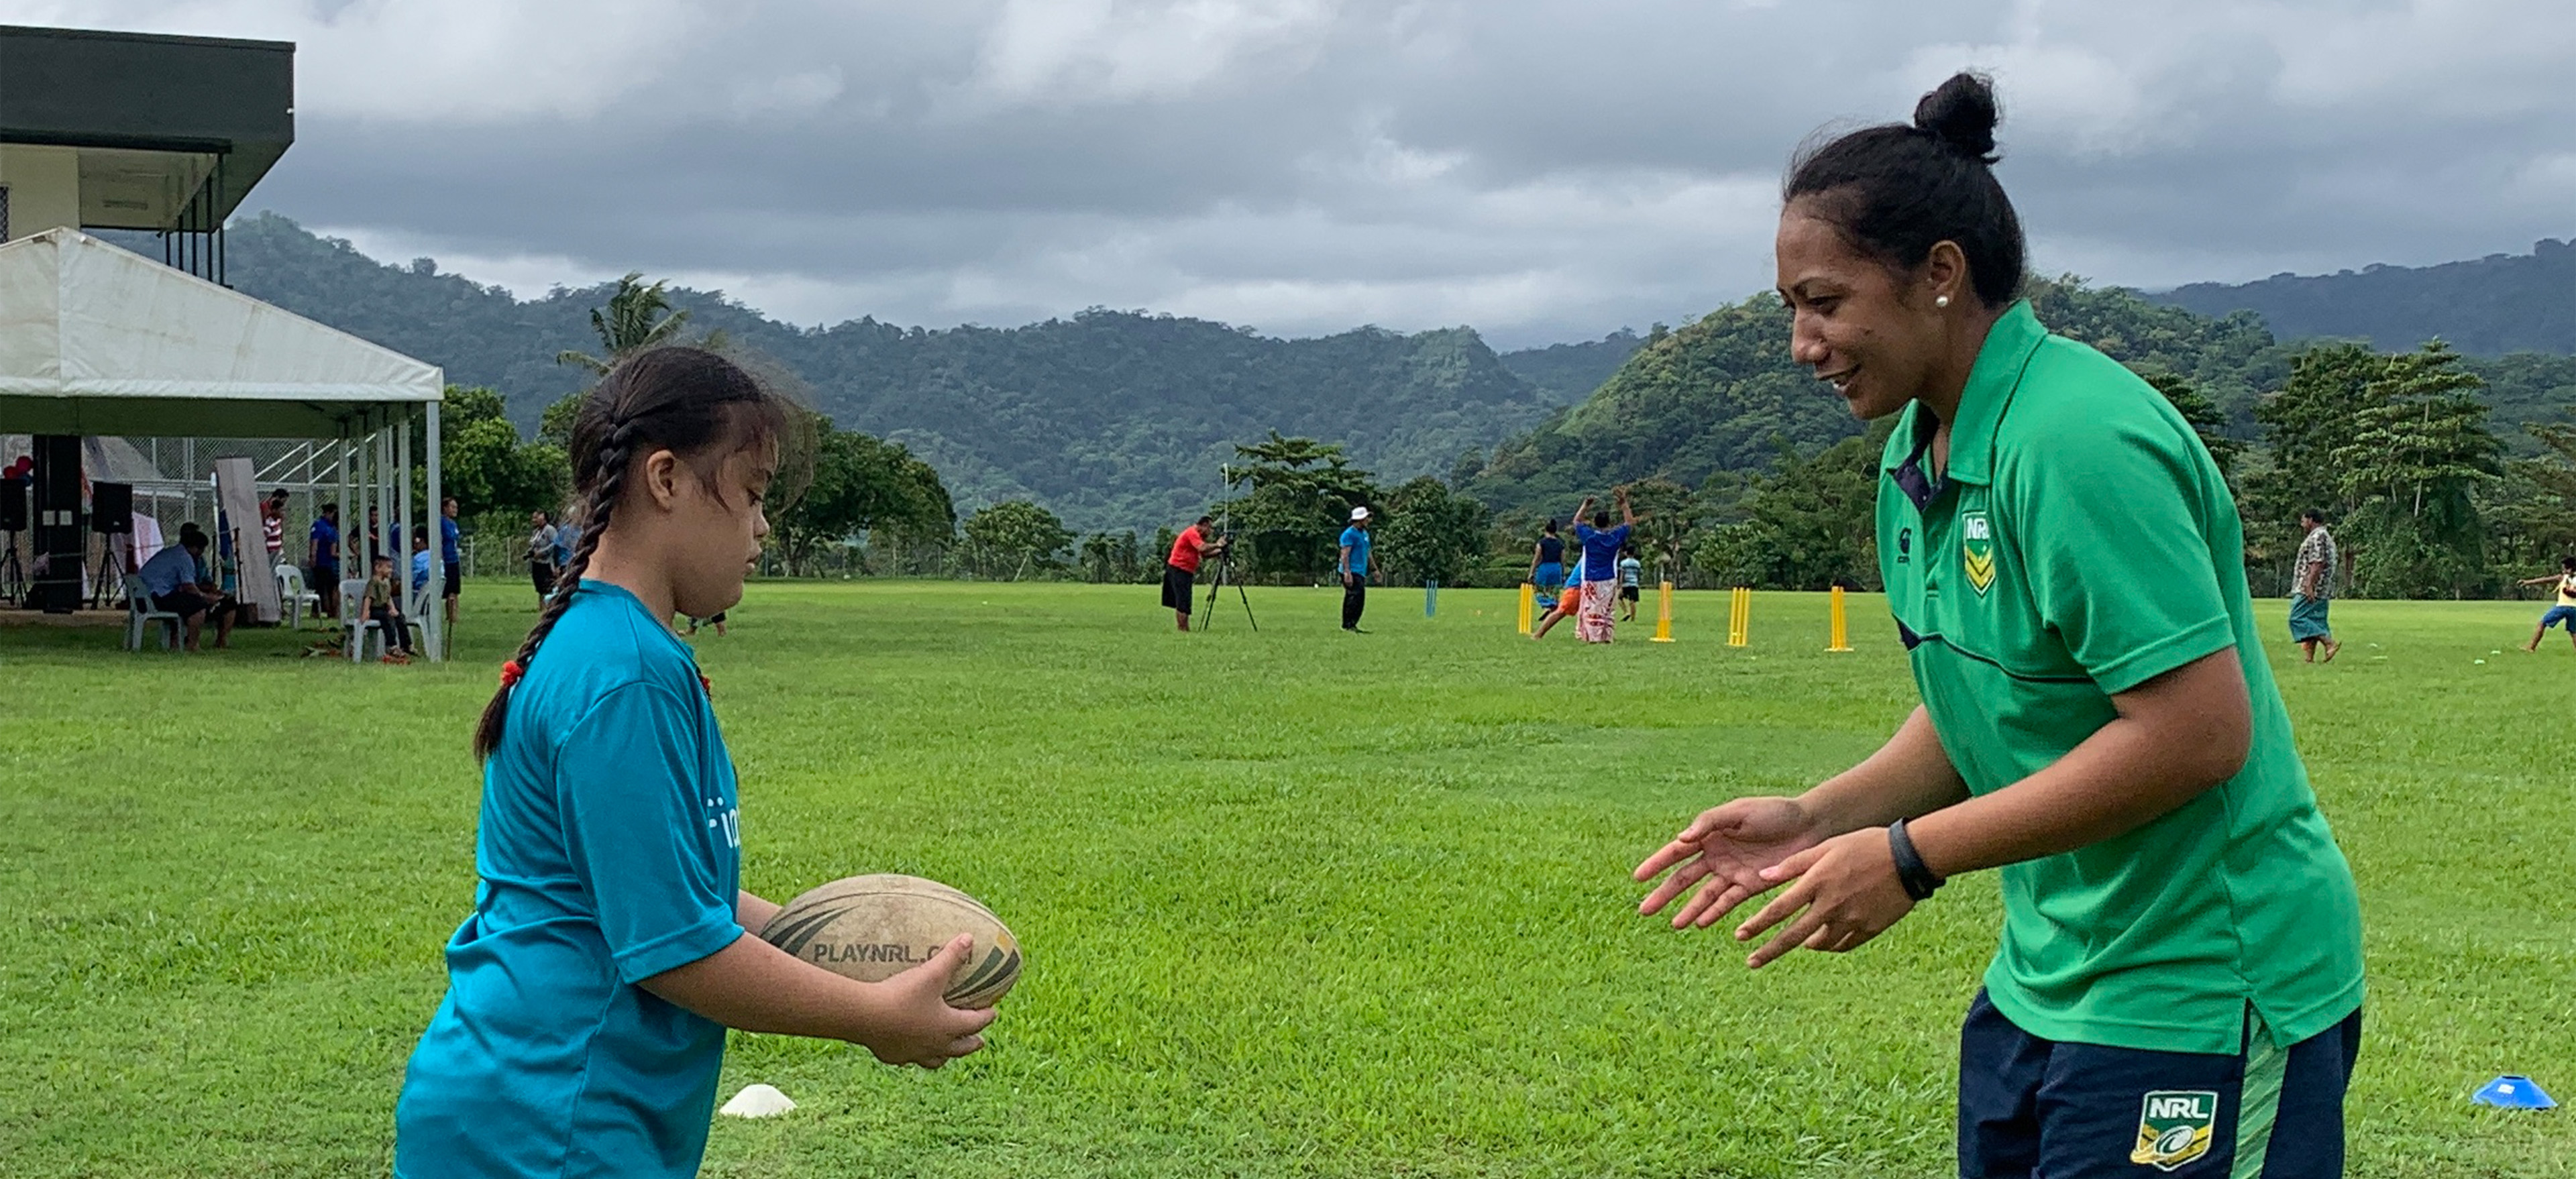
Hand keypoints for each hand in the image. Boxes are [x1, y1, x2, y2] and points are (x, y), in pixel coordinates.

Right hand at [864, 935, 998, 1068]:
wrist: (866, 1017)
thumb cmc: (903, 995)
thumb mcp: (931, 973)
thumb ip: (951, 956)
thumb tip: (969, 938)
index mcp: (948, 1026)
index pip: (974, 1023)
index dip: (986, 1017)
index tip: (993, 1012)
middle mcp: (935, 1044)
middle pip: (960, 1048)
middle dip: (971, 1043)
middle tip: (980, 1041)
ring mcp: (914, 1053)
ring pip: (936, 1060)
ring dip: (945, 1056)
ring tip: (947, 1053)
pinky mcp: (893, 1056)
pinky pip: (908, 1059)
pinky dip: (913, 1056)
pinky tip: (907, 1052)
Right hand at [1633, 796, 1823, 929]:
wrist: (1810, 826)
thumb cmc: (1774, 812)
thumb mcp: (1739, 812)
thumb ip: (1710, 822)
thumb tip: (1681, 839)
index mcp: (1709, 834)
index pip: (1676, 852)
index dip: (1656, 864)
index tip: (1637, 878)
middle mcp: (1717, 856)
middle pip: (1684, 879)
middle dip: (1664, 895)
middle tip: (1645, 911)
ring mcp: (1732, 873)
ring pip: (1704, 896)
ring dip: (1689, 910)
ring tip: (1675, 924)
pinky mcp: (1751, 886)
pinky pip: (1728, 902)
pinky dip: (1714, 913)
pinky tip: (1701, 924)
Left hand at [1731, 828, 1916, 968]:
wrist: (1909, 858)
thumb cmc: (1865, 845)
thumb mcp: (1826, 847)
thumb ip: (1794, 864)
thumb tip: (1762, 877)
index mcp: (1817, 882)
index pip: (1778, 909)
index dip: (1757, 925)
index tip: (1740, 937)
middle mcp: (1831, 905)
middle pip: (1793, 935)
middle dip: (1769, 951)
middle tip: (1751, 963)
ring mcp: (1851, 919)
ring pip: (1820, 943)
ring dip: (1806, 945)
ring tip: (1799, 944)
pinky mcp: (1870, 928)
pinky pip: (1844, 944)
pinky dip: (1831, 945)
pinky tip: (1825, 942)